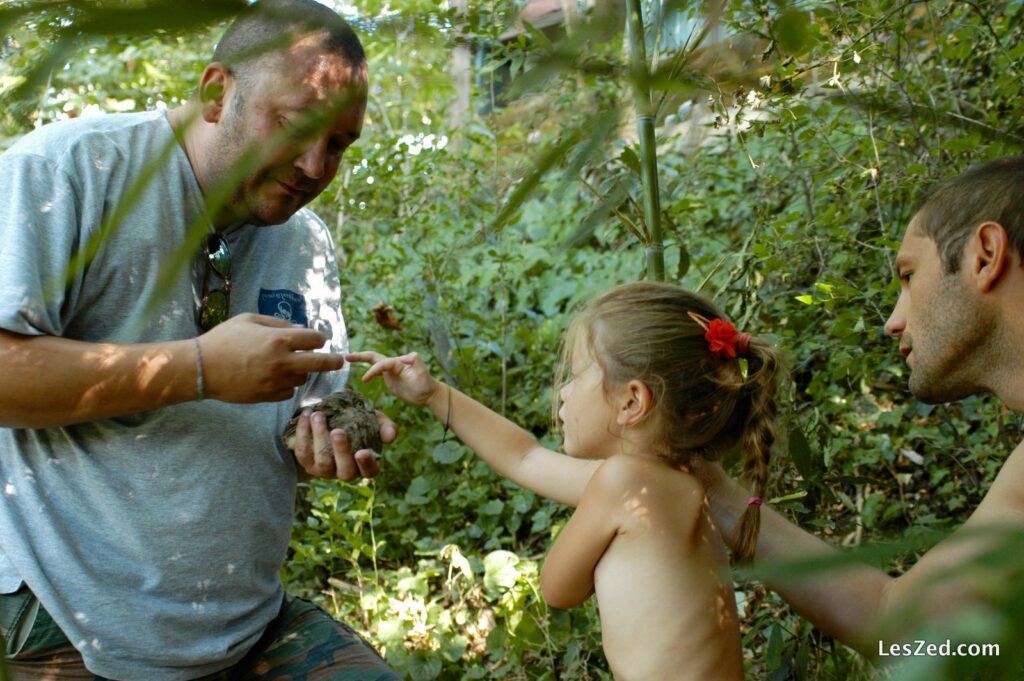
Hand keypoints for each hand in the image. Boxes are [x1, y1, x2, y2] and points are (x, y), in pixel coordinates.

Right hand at [199, 313, 344, 402]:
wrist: (200, 368)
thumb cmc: (224, 339)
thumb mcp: (250, 320)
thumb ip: (278, 324)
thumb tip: (299, 330)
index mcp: (278, 340)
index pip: (315, 340)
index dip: (318, 339)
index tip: (317, 340)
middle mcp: (281, 362)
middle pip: (321, 364)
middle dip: (334, 361)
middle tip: (340, 360)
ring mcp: (275, 382)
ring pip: (303, 379)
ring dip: (301, 372)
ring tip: (287, 365)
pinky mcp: (267, 396)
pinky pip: (288, 392)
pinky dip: (286, 385)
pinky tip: (274, 378)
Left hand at [291, 407, 396, 480]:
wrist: (334, 419)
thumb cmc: (359, 422)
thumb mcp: (375, 421)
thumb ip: (385, 426)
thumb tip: (391, 435)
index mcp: (366, 465)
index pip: (370, 471)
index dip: (366, 464)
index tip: (362, 452)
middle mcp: (345, 472)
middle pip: (345, 471)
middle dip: (341, 451)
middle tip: (338, 431)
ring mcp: (325, 470)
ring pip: (322, 461)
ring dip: (319, 437)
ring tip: (318, 415)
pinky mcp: (307, 463)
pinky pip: (302, 451)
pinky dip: (303, 432)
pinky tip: (307, 414)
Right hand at [346, 351, 440, 405]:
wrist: (428, 393)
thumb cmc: (426, 383)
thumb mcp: (422, 371)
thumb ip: (416, 361)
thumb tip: (406, 357)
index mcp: (398, 362)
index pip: (382, 363)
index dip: (373, 370)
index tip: (365, 380)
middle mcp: (393, 364)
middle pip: (374, 357)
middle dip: (360, 356)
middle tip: (347, 357)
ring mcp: (390, 371)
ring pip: (374, 363)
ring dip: (362, 361)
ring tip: (348, 359)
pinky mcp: (390, 379)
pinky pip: (377, 373)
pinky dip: (369, 372)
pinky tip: (361, 375)